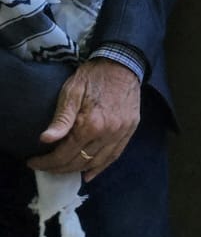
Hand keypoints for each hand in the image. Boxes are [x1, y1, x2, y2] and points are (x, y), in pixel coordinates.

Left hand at [30, 59, 141, 181]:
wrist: (123, 63)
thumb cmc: (93, 76)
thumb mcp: (72, 92)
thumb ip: (61, 118)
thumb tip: (45, 140)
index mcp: (91, 125)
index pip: (64, 155)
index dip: (46, 162)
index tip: (33, 162)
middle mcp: (108, 133)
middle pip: (79, 162)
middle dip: (58, 168)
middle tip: (45, 166)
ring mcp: (121, 133)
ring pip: (96, 163)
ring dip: (77, 169)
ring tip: (62, 168)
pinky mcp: (130, 129)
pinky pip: (115, 155)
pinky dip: (100, 167)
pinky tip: (89, 173)